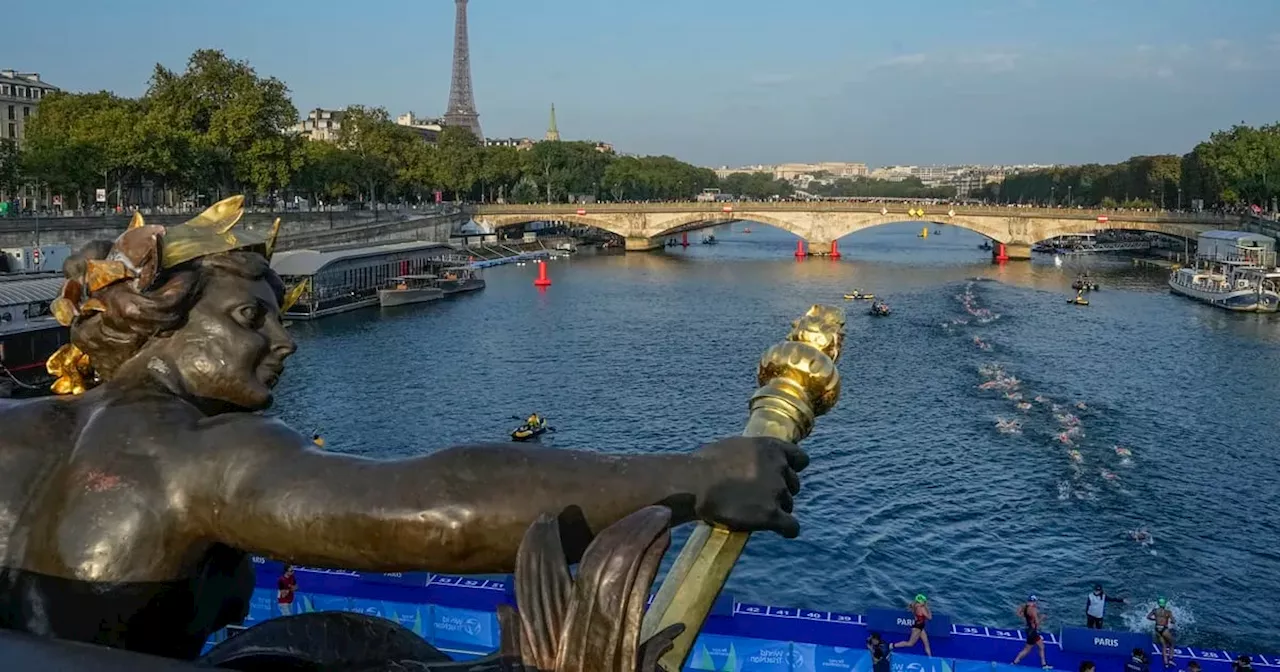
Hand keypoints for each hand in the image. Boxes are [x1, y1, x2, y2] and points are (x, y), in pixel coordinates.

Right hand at [692, 436, 808, 537]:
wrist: (694, 484)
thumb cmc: (704, 465)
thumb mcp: (733, 447)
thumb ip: (751, 454)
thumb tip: (752, 462)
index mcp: (770, 448)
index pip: (800, 459)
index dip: (792, 469)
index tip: (783, 476)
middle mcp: (778, 467)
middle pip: (793, 484)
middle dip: (781, 491)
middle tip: (761, 498)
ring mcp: (777, 491)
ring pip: (789, 505)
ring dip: (777, 509)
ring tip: (756, 513)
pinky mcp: (771, 515)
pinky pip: (791, 526)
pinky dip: (787, 529)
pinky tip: (781, 531)